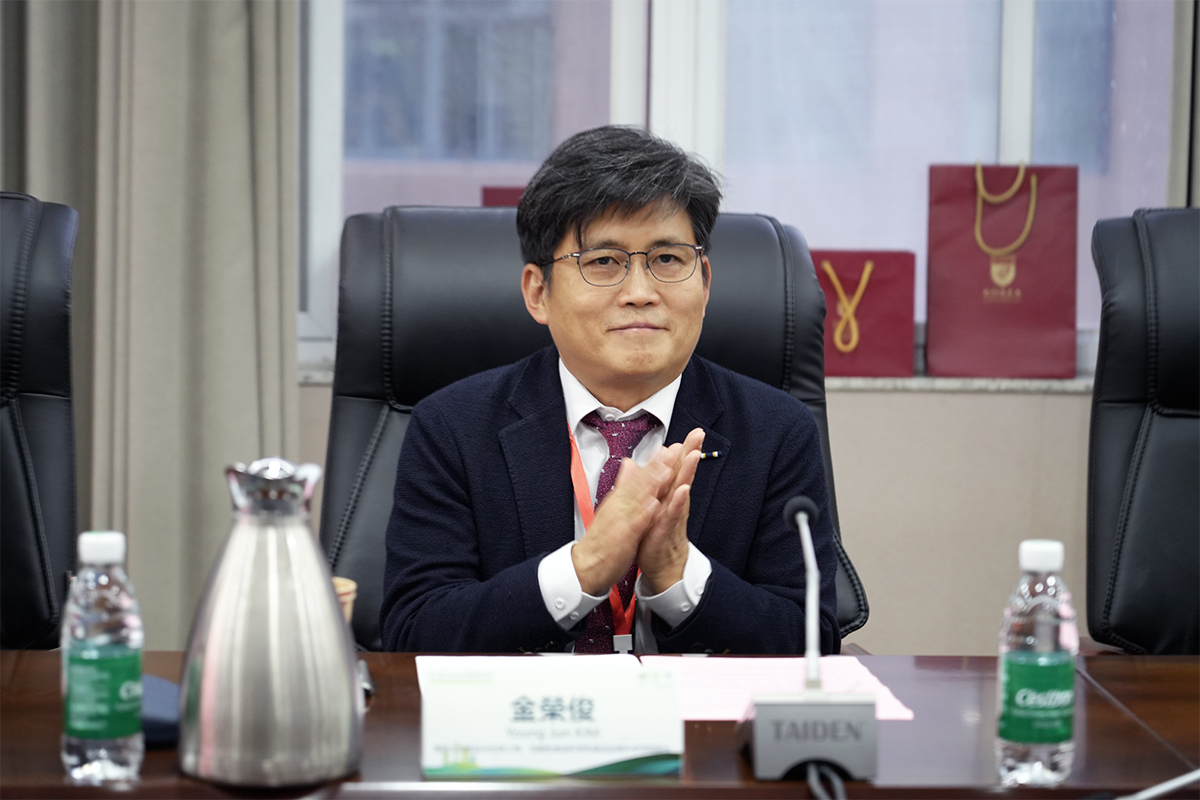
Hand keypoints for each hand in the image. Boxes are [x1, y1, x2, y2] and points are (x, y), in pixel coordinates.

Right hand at [571, 456, 671, 595]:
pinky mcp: (623, 537)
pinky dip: (644, 513)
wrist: (586, 564)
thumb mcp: (612, 506)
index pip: (637, 477)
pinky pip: (635, 524)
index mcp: (618, 499)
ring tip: (666, 472)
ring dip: (652, 485)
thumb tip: (629, 465)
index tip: (666, 449)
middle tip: (670, 452)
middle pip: (639, 483)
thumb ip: (623, 485)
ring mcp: (621, 520)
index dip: (652, 462)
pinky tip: (654, 505)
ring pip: (638, 499)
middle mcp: (619, 506)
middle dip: (655, 466)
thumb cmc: (601, 538)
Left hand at [637, 427, 704, 593]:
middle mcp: (674, 502)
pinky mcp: (666, 529)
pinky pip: (673, 514)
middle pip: (683, 474)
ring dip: (687, 473)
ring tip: (694, 455)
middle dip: (691, 453)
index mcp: (669, 495)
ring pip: (681, 490)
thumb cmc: (659, 535)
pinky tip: (683, 490)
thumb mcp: (656, 506)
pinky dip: (678, 502)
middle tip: (699, 434)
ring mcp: (672, 515)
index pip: (677, 468)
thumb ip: (656, 485)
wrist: (663, 566)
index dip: (685, 449)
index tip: (694, 431)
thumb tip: (655, 466)